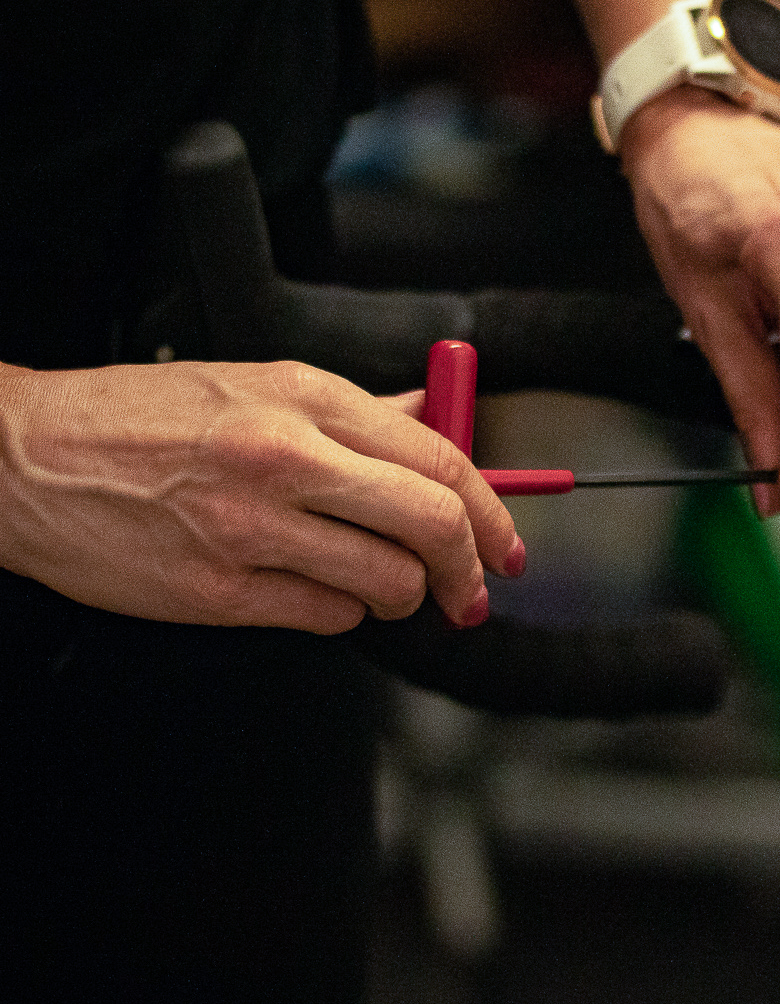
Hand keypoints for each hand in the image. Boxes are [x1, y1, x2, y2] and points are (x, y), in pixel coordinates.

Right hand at [0, 359, 523, 632]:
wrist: (22, 457)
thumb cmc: (141, 420)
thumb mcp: (256, 384)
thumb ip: (357, 413)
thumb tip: (440, 423)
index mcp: (303, 397)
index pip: (440, 458)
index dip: (491, 511)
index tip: (506, 544)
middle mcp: (283, 457)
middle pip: (431, 525)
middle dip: (470, 569)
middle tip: (472, 590)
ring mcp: (249, 528)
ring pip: (387, 585)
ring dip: (398, 596)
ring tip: (370, 581)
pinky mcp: (216, 591)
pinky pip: (326, 618)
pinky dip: (336, 612)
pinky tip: (306, 589)